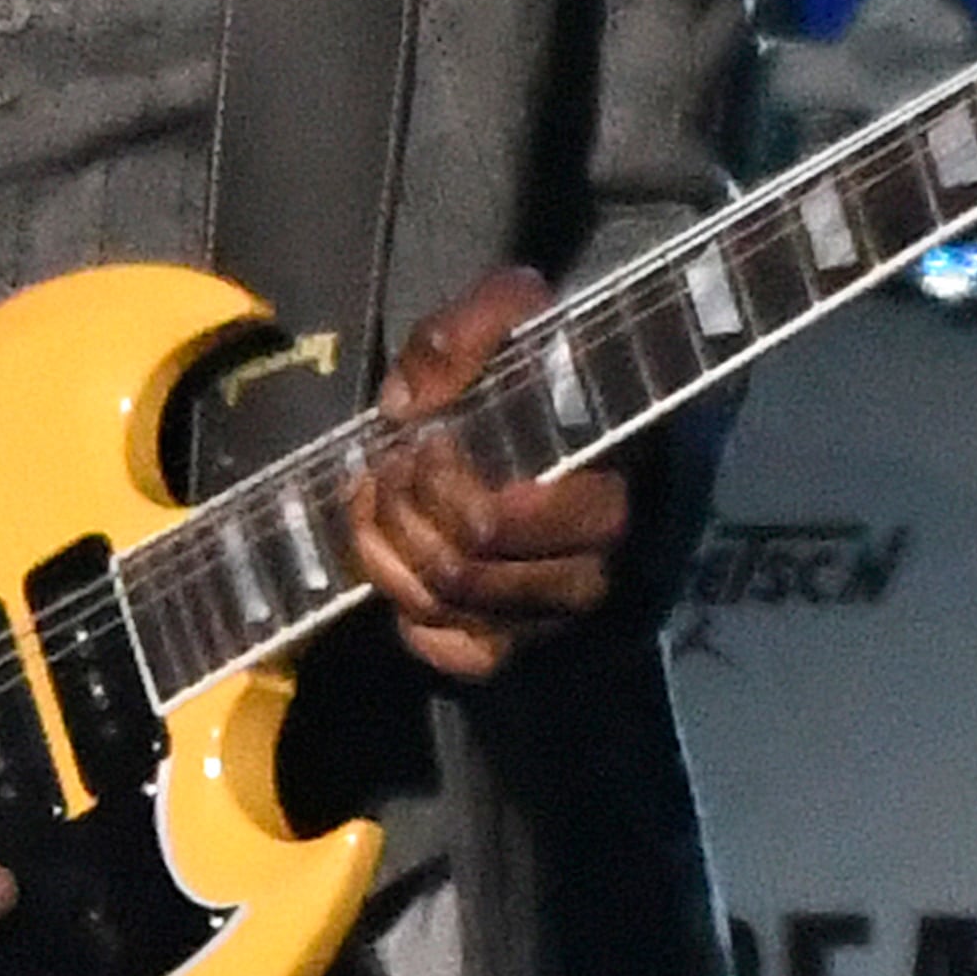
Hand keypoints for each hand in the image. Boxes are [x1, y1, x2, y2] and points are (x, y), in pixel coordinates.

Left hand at [346, 266, 629, 684]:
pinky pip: (456, 655)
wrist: (596, 419)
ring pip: (447, 611)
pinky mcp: (522, 640)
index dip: (436, 485)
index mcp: (602, 498)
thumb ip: (465, 336)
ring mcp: (551, 615)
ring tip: (374, 496)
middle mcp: (586, 573)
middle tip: (387, 463)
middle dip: (403, 513)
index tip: (423, 438)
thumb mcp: (520, 320)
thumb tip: (402, 405)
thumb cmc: (558, 371)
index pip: (491, 525)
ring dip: (388, 553)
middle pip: (460, 573)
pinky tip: (396, 560)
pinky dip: (412, 615)